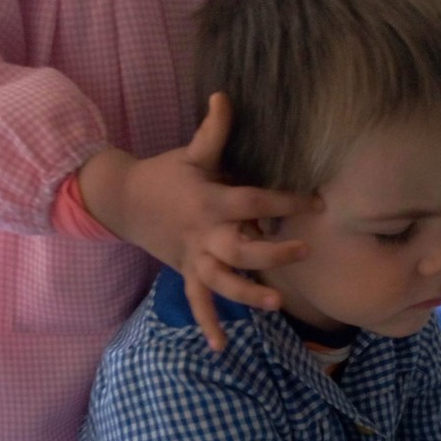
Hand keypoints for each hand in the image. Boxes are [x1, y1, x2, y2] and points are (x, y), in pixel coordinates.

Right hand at [81, 93, 317, 350]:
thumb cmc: (166, 174)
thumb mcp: (191, 153)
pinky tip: (221, 346)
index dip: (285, 202)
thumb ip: (213, 130)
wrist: (123, 200)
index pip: (253, 201)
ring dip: (247, 294)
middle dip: (272, 253)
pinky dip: (207, 323)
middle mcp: (204, 233)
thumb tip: (225, 94)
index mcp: (210, 200)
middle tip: (304, 251)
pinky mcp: (186, 272)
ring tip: (275, 305)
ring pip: (221, 280)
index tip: (317, 203)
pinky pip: (197, 301)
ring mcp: (194, 256)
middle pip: (240, 248)